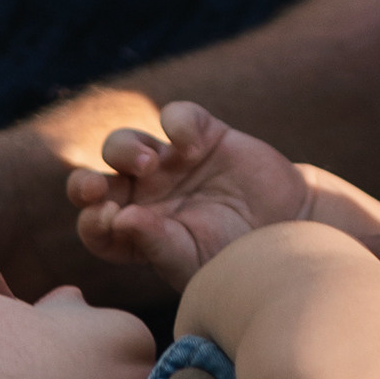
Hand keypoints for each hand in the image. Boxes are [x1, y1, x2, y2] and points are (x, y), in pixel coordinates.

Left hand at [71, 102, 379, 291]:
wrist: (294, 231)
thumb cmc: (239, 259)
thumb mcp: (195, 262)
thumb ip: (155, 245)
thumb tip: (118, 220)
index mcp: (138, 234)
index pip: (96, 226)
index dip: (92, 221)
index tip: (106, 221)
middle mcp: (146, 197)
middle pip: (96, 179)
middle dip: (85, 182)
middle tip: (94, 187)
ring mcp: (172, 165)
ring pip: (124, 144)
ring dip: (125, 150)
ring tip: (149, 164)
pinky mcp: (203, 137)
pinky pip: (177, 116)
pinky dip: (176, 123)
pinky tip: (191, 146)